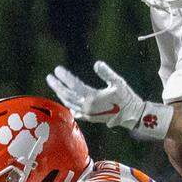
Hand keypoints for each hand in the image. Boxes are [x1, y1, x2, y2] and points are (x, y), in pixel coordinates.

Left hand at [46, 60, 171, 140]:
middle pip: (67, 95)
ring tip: (55, 86)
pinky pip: (75, 111)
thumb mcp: (118, 82)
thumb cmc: (126, 97)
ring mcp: (87, 113)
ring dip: (61, 94)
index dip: (64, 77)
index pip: (73, 85)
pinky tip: (67, 103)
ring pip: (69, 103)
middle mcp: (86, 106)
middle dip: (57, 85)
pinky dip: (69, 105)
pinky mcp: (90, 118)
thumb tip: (96, 63)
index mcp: (92, 97)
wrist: (131, 115)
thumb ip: (106, 72)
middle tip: (49, 77)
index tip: (57, 69)